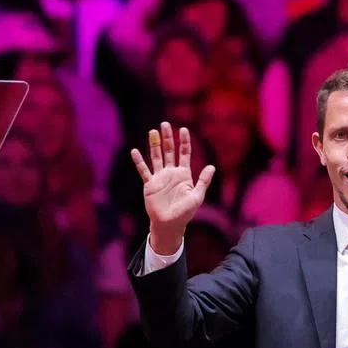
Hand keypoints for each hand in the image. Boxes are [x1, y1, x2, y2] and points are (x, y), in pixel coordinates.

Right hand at [130, 122, 214, 254]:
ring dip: (155, 144)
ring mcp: (160, 178)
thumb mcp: (197, 196)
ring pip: (156, 157)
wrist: (170, 224)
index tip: (183, 129)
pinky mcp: (150, 185)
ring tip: (152, 131)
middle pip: (169, 151)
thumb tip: (212, 166)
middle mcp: (171, 173)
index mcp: (184, 174)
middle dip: (168, 138)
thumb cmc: (185, 212)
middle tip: (165, 124)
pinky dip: (139, 161)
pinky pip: (144, 170)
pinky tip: (135, 151)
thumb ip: (203, 181)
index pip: (184, 153)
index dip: (184, 142)